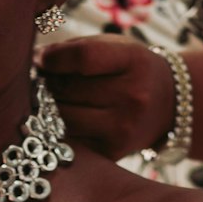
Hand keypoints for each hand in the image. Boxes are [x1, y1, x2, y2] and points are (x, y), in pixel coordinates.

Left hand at [37, 35, 177, 161]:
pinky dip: (57, 130)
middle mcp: (132, 97)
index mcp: (133, 61)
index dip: (54, 58)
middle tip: (38, 81)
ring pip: (64, 119)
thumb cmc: (130, 71)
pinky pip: (70, 140)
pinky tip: (56, 121)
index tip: (40, 60)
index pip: (84, 58)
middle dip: (46, 84)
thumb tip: (34, 61)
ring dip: (46, 110)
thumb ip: (77, 49)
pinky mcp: (111, 153)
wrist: (168, 106)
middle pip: (69, 90)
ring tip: (45, 100)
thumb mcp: (116, 48)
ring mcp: (122, 129)